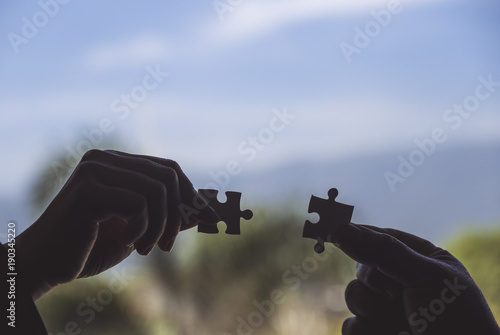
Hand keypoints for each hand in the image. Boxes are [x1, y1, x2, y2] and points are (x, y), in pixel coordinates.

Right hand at [16, 150, 218, 299]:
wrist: (47, 265)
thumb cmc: (91, 246)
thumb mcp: (140, 229)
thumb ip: (169, 214)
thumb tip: (207, 208)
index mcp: (115, 162)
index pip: (168, 168)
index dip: (192, 194)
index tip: (211, 219)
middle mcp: (104, 158)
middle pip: (168, 176)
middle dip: (178, 214)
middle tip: (167, 246)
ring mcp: (94, 170)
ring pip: (158, 191)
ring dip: (160, 227)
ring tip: (148, 249)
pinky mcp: (88, 190)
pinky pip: (139, 205)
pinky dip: (141, 230)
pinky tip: (126, 243)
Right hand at [335, 223, 499, 334]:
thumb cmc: (456, 321)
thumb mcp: (424, 276)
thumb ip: (382, 251)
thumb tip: (341, 229)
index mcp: (421, 260)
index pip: (382, 237)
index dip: (359, 233)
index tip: (334, 228)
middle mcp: (402, 282)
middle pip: (363, 267)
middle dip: (378, 284)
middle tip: (401, 296)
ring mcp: (387, 310)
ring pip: (353, 295)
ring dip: (375, 309)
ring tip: (405, 322)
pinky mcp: (375, 332)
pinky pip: (350, 326)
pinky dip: (368, 330)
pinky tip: (393, 334)